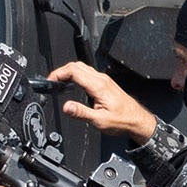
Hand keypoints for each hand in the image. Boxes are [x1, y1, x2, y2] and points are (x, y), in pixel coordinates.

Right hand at [43, 59, 157, 146]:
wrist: (137, 120)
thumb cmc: (122, 120)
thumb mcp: (99, 121)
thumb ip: (81, 113)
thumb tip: (66, 107)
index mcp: (98, 86)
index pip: (73, 71)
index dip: (58, 73)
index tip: (50, 81)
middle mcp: (101, 79)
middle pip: (76, 65)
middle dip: (61, 71)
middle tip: (51, 82)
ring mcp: (103, 80)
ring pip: (82, 68)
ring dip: (68, 72)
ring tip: (59, 82)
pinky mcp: (104, 83)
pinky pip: (87, 73)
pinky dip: (76, 75)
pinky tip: (72, 84)